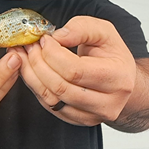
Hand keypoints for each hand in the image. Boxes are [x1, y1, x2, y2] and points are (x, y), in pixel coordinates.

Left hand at [10, 16, 135, 125]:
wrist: (122, 79)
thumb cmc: (112, 55)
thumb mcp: (103, 31)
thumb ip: (81, 28)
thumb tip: (58, 37)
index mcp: (117, 77)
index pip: (75, 70)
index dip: (53, 54)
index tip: (45, 40)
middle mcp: (108, 103)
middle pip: (60, 87)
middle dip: (38, 63)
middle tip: (29, 47)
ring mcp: (93, 115)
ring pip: (52, 99)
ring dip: (32, 76)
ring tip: (26, 57)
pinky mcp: (79, 120)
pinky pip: (49, 106)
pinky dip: (36, 87)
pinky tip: (32, 71)